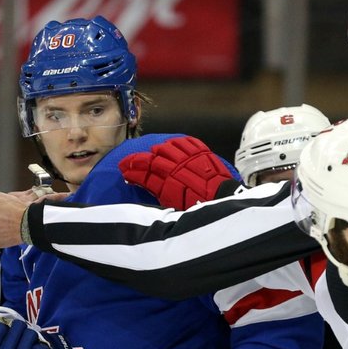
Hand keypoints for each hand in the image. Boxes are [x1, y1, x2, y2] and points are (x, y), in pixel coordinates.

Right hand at [119, 136, 233, 209]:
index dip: (132, 169)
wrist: (224, 200)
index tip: (123, 169)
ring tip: (153, 152)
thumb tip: (139, 181)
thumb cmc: (199, 206)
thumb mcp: (172, 204)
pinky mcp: (202, 152)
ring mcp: (190, 157)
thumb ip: (156, 190)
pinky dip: (177, 142)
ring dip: (158, 149)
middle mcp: (177, 166)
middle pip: (153, 157)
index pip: (144, 171)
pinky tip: (173, 144)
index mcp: (168, 181)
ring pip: (168, 146)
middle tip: (131, 162)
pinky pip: (186, 141)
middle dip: (139, 160)